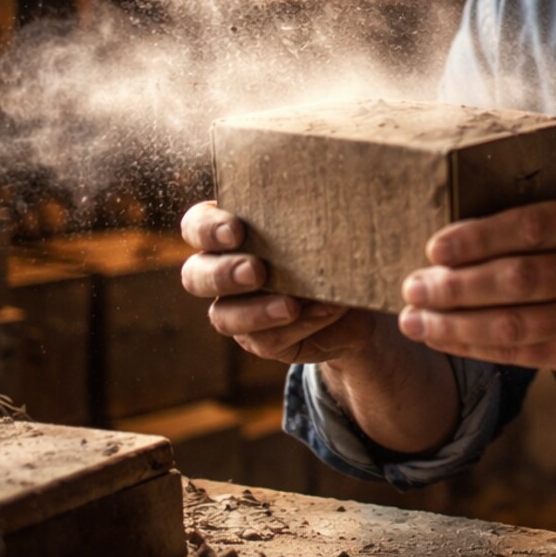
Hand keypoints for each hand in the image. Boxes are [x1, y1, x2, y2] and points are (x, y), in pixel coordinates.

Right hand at [179, 200, 379, 365]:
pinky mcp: (262, 340)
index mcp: (230, 232)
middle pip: (195, 276)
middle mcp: (223, 271)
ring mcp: (238, 310)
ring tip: (291, 306)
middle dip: (223, 274)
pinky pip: (266, 340)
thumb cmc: (335, 245)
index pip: (197, 226)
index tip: (236, 230)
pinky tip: (323, 312)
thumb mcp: (328, 225)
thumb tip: (324, 216)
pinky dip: (297, 327)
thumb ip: (312, 218)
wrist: (360, 297)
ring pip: (223, 317)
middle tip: (256, 271)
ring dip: (256, 312)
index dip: (207, 229)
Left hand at [396, 171, 555, 382]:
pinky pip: (521, 355)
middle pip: (516, 279)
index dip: (479, 236)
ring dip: (454, 324)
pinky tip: (443, 339)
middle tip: (410, 284)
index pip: (533, 226)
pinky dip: (475, 348)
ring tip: (412, 318)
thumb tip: (500, 154)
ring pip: (513, 324)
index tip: (434, 245)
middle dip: (454, 285)